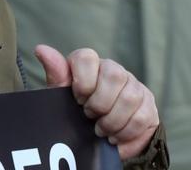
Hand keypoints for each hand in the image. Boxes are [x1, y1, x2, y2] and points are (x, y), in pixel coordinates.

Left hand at [35, 45, 159, 159]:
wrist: (106, 141)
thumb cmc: (80, 116)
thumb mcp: (64, 101)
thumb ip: (57, 77)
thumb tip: (41, 49)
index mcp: (92, 67)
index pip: (86, 57)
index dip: (82, 80)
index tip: (78, 99)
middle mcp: (116, 72)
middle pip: (114, 74)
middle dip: (99, 103)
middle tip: (90, 116)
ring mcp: (135, 87)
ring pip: (129, 97)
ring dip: (111, 121)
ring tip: (101, 129)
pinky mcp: (149, 104)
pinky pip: (140, 116)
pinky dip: (124, 132)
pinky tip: (115, 135)